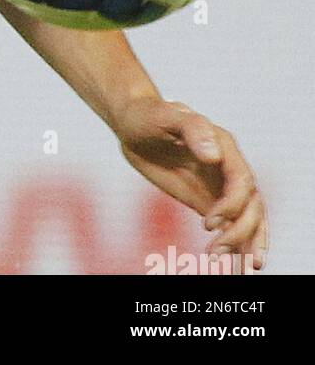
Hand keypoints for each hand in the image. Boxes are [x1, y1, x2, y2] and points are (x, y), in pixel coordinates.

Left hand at [116, 95, 266, 270]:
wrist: (133, 125)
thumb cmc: (148, 115)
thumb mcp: (164, 114)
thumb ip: (192, 129)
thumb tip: (214, 155)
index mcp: (224, 146)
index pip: (242, 182)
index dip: (232, 204)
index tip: (209, 222)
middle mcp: (228, 168)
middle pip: (251, 205)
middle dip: (241, 231)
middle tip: (214, 251)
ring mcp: (221, 186)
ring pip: (249, 219)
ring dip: (247, 245)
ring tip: (239, 271)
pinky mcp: (210, 201)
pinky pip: (231, 226)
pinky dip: (237, 247)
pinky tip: (232, 265)